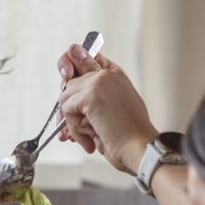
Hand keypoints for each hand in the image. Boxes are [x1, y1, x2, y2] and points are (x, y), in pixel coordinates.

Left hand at [55, 44, 157, 174]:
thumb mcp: (106, 113)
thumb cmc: (127, 137)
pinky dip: (73, 128)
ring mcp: (100, 81)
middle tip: (70, 131)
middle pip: (68, 80)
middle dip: (66, 107)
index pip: (86, 56)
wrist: (141, 149)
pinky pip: (66, 108)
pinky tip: (90, 139)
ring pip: (64, 97)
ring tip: (89, 137)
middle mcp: (108, 73)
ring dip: (71, 123)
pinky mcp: (91, 93)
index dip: (71, 62)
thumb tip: (63, 92)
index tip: (66, 75)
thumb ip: (89, 100)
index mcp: (114, 75)